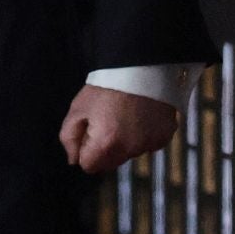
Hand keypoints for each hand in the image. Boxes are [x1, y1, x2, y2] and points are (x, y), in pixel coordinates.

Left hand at [59, 84, 176, 174]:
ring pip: (130, 153)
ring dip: (125, 142)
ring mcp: (150, 144)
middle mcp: (130, 149)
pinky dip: (143, 135)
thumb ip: (69, 138)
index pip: (89, 166)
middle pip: (110, 163)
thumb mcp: (78, 109)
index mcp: (106, 144)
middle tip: (107, 121)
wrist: (142, 66)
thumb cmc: (106, 87)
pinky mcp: (165, 136)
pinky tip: (141, 116)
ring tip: (125, 115)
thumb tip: (74, 160)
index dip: (85, 150)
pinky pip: (148, 144)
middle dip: (104, 148)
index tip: (89, 131)